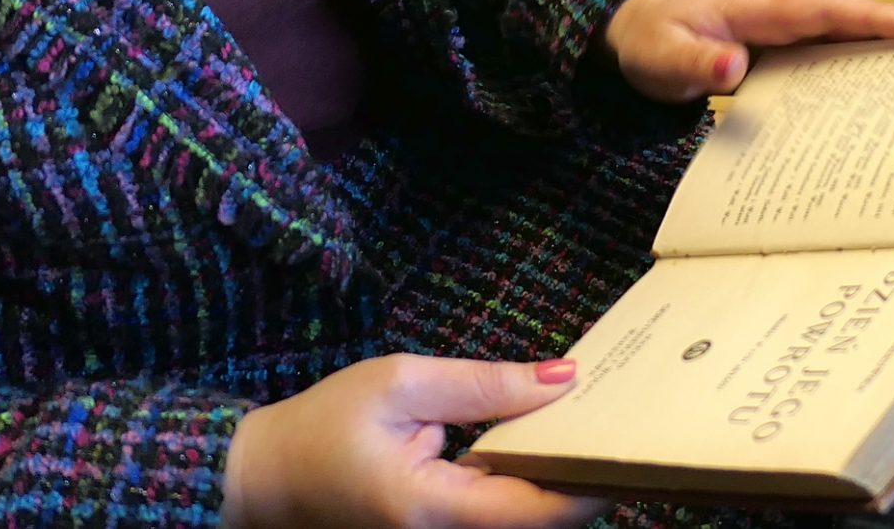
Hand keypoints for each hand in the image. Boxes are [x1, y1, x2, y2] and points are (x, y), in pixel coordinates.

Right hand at [221, 354, 607, 528]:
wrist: (263, 480)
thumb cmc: (324, 426)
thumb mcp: (401, 383)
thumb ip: (484, 385)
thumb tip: (564, 379)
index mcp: (432, 509)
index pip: (536, 511)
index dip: (592, 483)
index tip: (630, 443)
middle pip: (538, 520)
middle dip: (583, 475)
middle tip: (625, 422)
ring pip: (522, 519)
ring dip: (558, 477)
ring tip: (594, 424)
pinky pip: (498, 513)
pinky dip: (525, 481)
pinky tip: (546, 440)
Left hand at [599, 0, 893, 103]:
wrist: (640, 32)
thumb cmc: (651, 42)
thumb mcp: (659, 56)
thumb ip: (691, 62)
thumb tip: (731, 68)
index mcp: (764, 7)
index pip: (830, 10)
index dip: (876, 19)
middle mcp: (791, 11)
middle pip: (866, 16)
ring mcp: (798, 27)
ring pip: (865, 32)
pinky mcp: (799, 46)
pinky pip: (849, 51)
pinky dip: (886, 60)